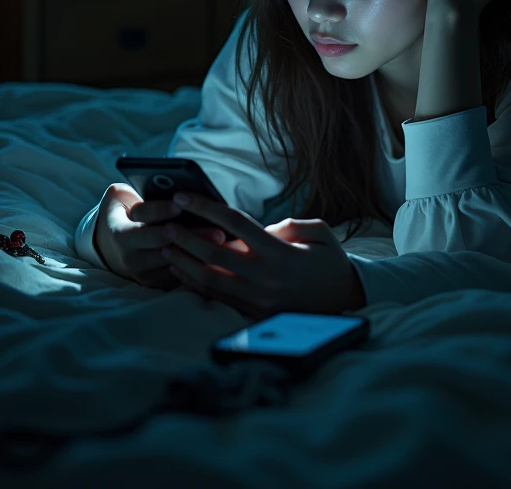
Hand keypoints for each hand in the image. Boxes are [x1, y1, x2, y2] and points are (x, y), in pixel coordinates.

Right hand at [93, 183, 224, 289]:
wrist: (113, 247)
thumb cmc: (124, 213)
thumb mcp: (120, 197)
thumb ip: (132, 189)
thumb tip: (160, 181)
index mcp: (120, 231)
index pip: (142, 220)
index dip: (160, 211)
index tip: (179, 204)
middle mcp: (129, 255)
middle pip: (164, 243)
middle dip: (191, 236)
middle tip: (217, 230)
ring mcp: (142, 271)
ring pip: (176, 260)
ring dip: (201, 251)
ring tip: (224, 241)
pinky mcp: (155, 282)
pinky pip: (179, 274)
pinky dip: (199, 263)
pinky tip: (220, 255)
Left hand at [159, 193, 366, 318]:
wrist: (345, 301)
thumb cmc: (330, 261)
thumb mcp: (320, 232)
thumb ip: (290, 225)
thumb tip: (264, 228)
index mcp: (280, 251)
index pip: (235, 223)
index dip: (206, 207)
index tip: (184, 196)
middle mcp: (265, 276)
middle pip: (214, 253)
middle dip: (186, 237)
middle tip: (166, 224)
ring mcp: (258, 298)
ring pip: (210, 279)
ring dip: (184, 263)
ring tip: (165, 248)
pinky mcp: (254, 313)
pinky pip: (217, 298)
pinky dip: (195, 285)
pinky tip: (181, 272)